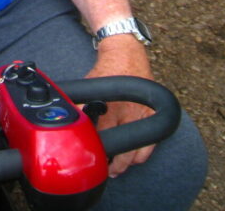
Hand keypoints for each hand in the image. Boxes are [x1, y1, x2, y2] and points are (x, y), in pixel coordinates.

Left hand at [85, 34, 155, 177]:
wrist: (126, 54)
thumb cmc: (106, 70)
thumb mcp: (89, 87)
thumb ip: (81, 105)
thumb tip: (71, 120)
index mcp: (112, 108)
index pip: (105, 141)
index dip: (99, 154)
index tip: (94, 161)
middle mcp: (130, 115)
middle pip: (125, 154)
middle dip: (115, 166)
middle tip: (107, 170)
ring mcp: (144, 116)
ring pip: (140, 153)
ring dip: (130, 162)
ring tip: (119, 167)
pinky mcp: (153, 115)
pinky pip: (152, 143)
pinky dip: (143, 153)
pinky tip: (134, 157)